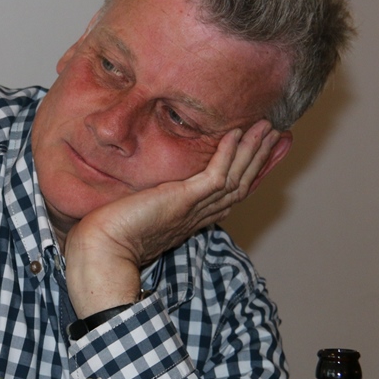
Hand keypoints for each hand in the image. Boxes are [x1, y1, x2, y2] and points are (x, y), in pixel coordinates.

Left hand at [63, 120, 284, 317]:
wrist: (101, 250)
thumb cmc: (109, 234)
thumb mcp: (137, 211)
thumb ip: (149, 200)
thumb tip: (146, 188)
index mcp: (189, 219)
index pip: (228, 193)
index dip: (248, 172)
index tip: (262, 153)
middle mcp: (197, 215)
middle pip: (241, 184)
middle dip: (260, 158)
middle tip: (278, 134)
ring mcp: (193, 209)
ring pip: (235, 177)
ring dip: (252, 151)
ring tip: (267, 127)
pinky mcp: (183, 201)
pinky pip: (216, 175)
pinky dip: (228, 154)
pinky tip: (236, 134)